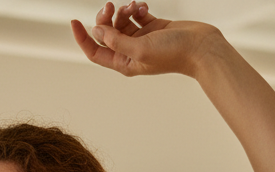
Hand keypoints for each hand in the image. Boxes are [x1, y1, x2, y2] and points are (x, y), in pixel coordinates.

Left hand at [71, 2, 219, 78]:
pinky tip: (143, 6)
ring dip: (123, 10)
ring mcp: (141, 39)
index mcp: (124, 63)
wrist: (200, 47)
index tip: (74, 21)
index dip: (82, 38)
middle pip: (106, 33)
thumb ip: (116, 41)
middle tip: (110, 6)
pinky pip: (136, 15)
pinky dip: (136, 8)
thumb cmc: (173, 53)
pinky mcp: (153, 27)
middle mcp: (130, 52)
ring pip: (120, 21)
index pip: (95, 52)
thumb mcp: (140, 49)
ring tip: (134, 6)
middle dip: (105, 18)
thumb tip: (97, 32)